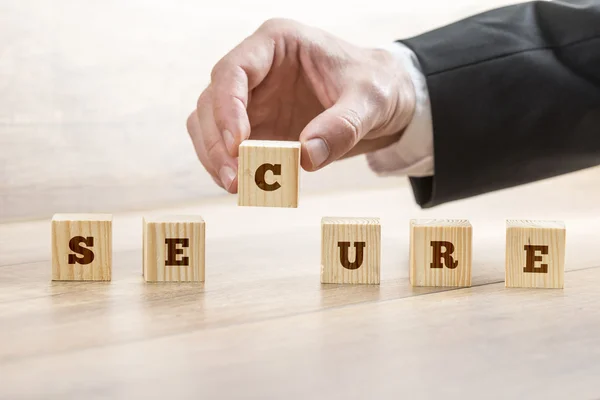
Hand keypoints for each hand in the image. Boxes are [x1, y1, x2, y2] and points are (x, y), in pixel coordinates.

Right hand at [187, 18, 415, 192]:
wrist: (384, 100)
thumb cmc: (376, 85)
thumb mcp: (370, 101)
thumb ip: (342, 126)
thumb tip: (306, 157)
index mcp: (277, 43)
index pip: (233, 70)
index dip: (227, 108)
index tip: (238, 145)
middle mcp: (256, 69)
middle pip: (212, 100)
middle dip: (217, 142)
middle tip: (234, 178)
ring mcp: (253, 98)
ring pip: (209, 124)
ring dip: (215, 157)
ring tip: (237, 186)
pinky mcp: (257, 126)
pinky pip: (227, 146)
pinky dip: (230, 166)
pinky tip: (245, 186)